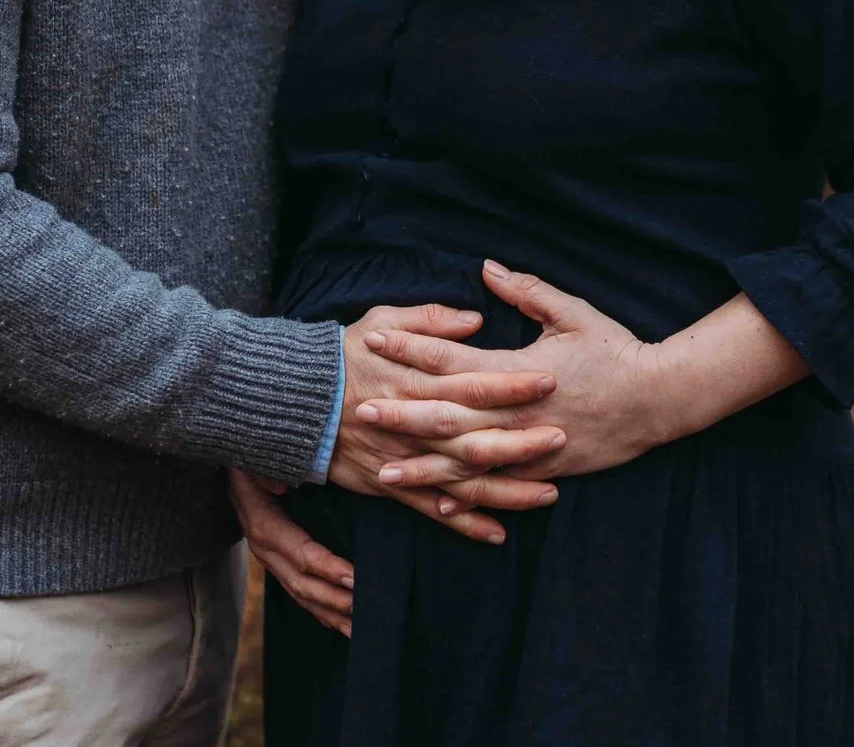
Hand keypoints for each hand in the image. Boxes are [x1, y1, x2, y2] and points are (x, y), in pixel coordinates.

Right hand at [231, 468, 352, 636]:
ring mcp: (271, 560)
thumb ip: (267, 471)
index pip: (300, 553)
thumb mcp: (255, 459)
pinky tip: (343, 624)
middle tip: (368, 610)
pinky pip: (300, 592)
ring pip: (302, 595)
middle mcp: (266, 550)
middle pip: (302, 584)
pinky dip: (322, 610)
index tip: (355, 578)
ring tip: (363, 629)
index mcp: (264, 526)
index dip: (328, 568)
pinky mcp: (278, 563)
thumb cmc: (252, 458)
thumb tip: (281, 486)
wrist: (231, 467)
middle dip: (335, 599)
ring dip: (332, 614)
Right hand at [328, 303, 566, 542]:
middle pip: (475, 435)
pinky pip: (432, 508)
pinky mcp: (391, 484)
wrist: (291, 400)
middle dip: (521, 440)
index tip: (548, 380)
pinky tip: (498, 533)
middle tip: (562, 438)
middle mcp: (414, 423)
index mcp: (416, 380)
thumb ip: (430, 319)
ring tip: (549, 495)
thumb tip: (475, 318)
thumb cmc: (341, 354)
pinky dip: (464, 524)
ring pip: (463, 480)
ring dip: (506, 490)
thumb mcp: (382, 320)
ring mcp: (404, 458)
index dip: (510, 383)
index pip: (472, 382)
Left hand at [366, 270, 811, 511]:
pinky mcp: (546, 467)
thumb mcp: (572, 312)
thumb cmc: (616, 348)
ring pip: (467, 460)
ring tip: (383, 470)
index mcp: (520, 368)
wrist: (660, 398)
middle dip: (401, 413)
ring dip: (423, 465)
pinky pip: (500, 486)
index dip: (411, 349)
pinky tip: (437, 505)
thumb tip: (487, 268)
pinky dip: (468, 496)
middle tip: (358, 410)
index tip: (375, 340)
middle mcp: (519, 411)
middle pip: (449, 414)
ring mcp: (532, 444)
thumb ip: (526, 291)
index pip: (453, 358)